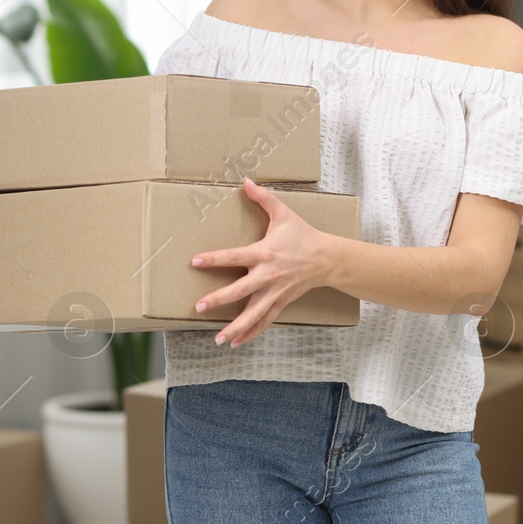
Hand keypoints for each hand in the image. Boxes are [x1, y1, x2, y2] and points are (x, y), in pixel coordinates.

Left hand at [189, 178, 332, 347]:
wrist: (327, 258)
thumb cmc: (302, 235)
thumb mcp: (284, 213)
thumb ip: (263, 198)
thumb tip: (245, 181)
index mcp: (265, 253)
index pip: (234, 256)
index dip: (214, 259)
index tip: (195, 261)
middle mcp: (268, 275)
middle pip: (240, 290)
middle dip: (219, 299)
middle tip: (199, 306)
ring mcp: (275, 292)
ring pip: (253, 313)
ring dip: (235, 327)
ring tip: (218, 339)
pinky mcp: (281, 302)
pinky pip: (265, 321)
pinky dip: (251, 332)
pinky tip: (236, 342)